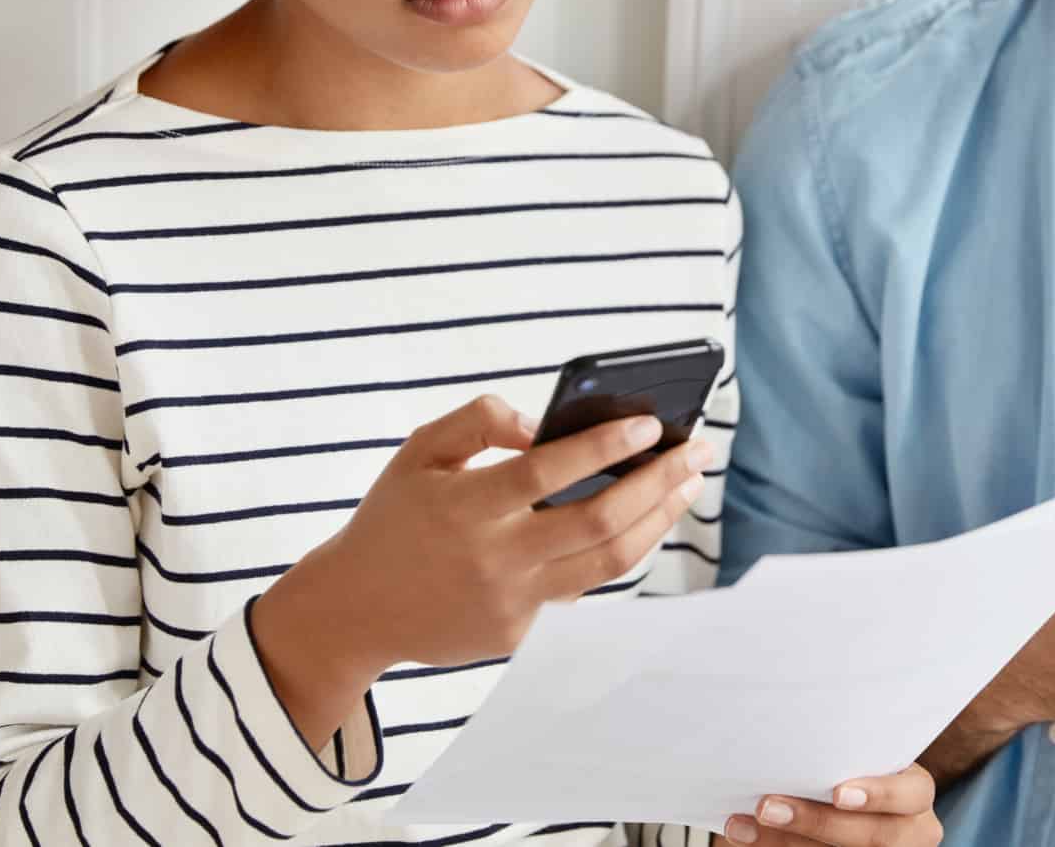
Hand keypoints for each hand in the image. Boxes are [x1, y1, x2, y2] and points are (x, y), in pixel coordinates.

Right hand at [253, 395, 709, 742]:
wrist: (356, 609)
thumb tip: (540, 423)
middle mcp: (494, 558)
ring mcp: (510, 602)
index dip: (604, 446)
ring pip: (606, 563)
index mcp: (466, 506)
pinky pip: (581, 588)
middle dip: (658, 482)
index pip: (547, 471)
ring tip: (688, 484)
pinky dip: (617, 551)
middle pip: (597, 522)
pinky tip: (643, 520)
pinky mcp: (519, 633)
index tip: (650, 424)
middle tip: (697, 450)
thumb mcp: (419, 452)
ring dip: (658, 520)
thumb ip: (477, 421)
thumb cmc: (395, 516)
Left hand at [720, 764, 941, 845]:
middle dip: (816, 822)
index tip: (837, 793)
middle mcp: (910, 830)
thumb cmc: (851, 766)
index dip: (879, 795)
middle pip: (872, 835)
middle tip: (767, 807)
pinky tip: (747, 836)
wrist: (846, 803)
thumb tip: (787, 724)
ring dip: (786, 841)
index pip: (912, 793)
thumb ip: (838, 751)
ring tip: (743, 825)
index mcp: (914, 793)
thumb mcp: (859, 756)